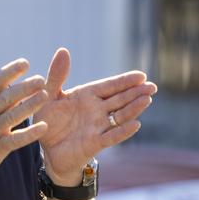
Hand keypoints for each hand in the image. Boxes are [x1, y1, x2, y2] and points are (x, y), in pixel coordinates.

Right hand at [0, 59, 49, 189]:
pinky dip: (30, 133)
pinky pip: (15, 140)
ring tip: (45, 95)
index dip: (9, 72)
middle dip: (24, 87)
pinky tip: (44, 127)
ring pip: (12, 115)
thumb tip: (1, 79)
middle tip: (42, 79)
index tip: (25, 63)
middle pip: (5, 97)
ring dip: (30, 105)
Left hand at [32, 48, 156, 183]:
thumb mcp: (48, 95)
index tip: (141, 75)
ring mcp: (98, 126)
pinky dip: (123, 131)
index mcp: (88, 96)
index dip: (125, 81)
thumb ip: (57, 75)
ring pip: (120, 116)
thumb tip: (64, 50)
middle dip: (136, 93)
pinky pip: (112, 136)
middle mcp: (97, 110)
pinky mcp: (95, 143)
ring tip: (147, 100)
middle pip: (121, 99)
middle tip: (152, 86)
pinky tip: (136, 124)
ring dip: (134, 108)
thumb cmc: (48, 121)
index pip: (110, 86)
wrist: (46, 149)